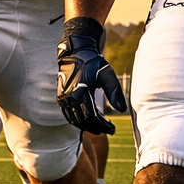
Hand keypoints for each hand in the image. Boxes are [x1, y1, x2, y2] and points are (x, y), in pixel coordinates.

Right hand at [57, 17, 125, 134]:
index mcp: (81, 92)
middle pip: (83, 121)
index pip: (92, 117)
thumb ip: (115, 92)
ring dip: (87, 127)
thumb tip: (122, 109)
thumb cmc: (94, 63)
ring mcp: (63, 99)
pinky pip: (68, 115)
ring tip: (100, 128)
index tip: (113, 129)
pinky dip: (78, 121)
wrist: (75, 52)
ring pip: (75, 120)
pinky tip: (89, 122)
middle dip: (97, 128)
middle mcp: (69, 97)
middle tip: (109, 130)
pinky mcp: (60, 98)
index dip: (103, 126)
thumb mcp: (107, 74)